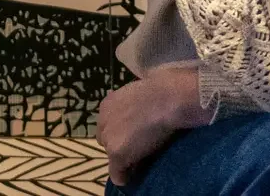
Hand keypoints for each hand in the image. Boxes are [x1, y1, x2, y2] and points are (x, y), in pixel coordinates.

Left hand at [98, 67, 208, 187]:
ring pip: (112, 156)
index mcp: (108, 104)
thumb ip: (133, 108)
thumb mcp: (140, 96)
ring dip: (125, 158)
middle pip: (106, 141)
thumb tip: (140, 119)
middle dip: (120, 145)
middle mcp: (102, 120)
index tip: (136, 138)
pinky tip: (135, 176)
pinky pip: (117, 174)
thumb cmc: (162, 93)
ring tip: (142, 159)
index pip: (108, 126)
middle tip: (139, 149)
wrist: (167, 99)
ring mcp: (109, 137)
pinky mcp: (116, 152)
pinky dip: (126, 177)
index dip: (122, 134)